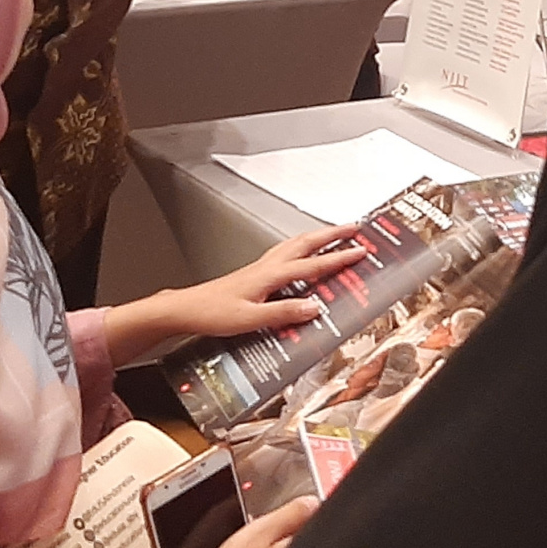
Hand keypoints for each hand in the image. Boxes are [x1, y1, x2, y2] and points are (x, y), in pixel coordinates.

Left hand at [173, 226, 369, 336]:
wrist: (187, 309)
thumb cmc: (213, 313)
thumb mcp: (251, 319)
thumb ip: (283, 313)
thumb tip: (314, 307)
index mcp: (270, 276)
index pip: (313, 264)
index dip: (338, 258)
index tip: (360, 251)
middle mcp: (267, 266)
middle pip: (306, 243)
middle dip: (332, 234)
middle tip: (354, 228)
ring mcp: (260, 267)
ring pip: (295, 244)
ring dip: (317, 237)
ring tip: (334, 234)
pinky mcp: (254, 272)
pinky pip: (284, 252)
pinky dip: (300, 247)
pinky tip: (301, 253)